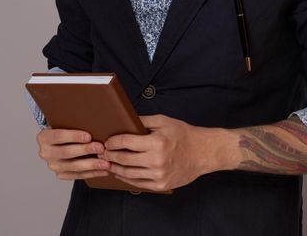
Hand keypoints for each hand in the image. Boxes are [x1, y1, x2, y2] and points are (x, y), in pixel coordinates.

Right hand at [36, 127, 109, 179]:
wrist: (60, 143)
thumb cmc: (66, 129)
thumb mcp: (65, 123)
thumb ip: (74, 123)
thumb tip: (95, 121)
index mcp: (44, 138)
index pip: (58, 136)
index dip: (73, 136)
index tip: (89, 136)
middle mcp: (46, 153)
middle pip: (67, 152)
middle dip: (86, 150)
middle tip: (101, 148)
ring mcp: (53, 165)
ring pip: (73, 166)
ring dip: (92, 165)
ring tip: (106, 163)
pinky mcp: (61, 174)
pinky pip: (78, 175)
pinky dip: (92, 173)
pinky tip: (103, 171)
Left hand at [101, 114, 228, 191]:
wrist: (204, 152)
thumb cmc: (184, 135)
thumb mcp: (164, 121)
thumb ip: (142, 120)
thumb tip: (124, 120)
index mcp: (156, 142)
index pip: (125, 142)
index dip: (112, 142)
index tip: (107, 141)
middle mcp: (157, 161)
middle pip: (123, 159)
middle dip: (110, 155)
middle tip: (102, 152)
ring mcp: (159, 175)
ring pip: (128, 174)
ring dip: (115, 168)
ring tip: (109, 163)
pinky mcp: (161, 185)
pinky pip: (138, 184)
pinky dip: (126, 179)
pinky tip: (121, 173)